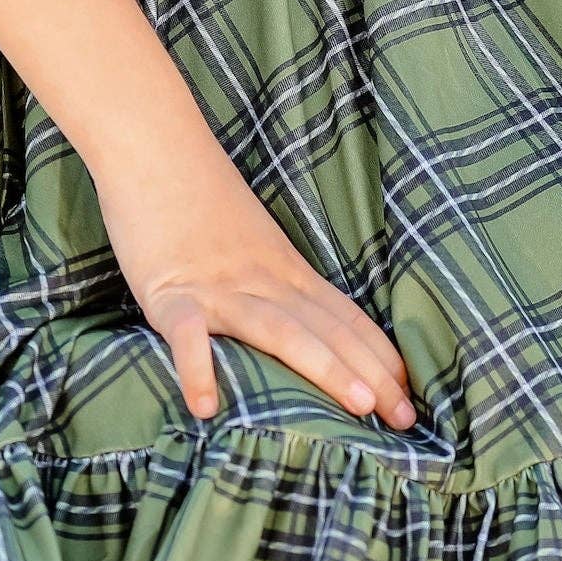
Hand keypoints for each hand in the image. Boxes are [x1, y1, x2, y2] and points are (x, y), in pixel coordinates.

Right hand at [97, 141, 415, 429]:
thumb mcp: (259, 247)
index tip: (411, 397)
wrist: (151, 141)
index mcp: (288, 274)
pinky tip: (205, 407)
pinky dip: (195, 367)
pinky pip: (186, 332)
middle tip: (406, 419)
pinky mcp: (168, 291)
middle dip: (371, 375)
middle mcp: (264, 282)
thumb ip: (286, 290)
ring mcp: (218, 287)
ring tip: (358, 408)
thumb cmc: (201, 201)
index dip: (382, 359)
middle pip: (327, 331)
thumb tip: (317, 333)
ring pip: (279, 330)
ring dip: (322, 367)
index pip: (346, 320)